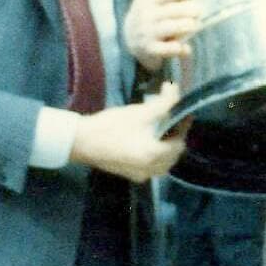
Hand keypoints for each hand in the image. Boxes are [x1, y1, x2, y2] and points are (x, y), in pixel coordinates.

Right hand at [69, 82, 186, 181]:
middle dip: (175, 137)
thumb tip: (176, 89)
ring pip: (164, 163)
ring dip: (167, 147)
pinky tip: (148, 142)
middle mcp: (152, 170)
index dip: (183, 127)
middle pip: (174, 155)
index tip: (183, 112)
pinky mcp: (132, 175)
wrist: (82, 142)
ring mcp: (142, 175)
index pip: (180, 142)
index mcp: (155, 155)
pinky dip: (156, 156)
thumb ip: (164, 102)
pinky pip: (152, 167)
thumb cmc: (111, 126)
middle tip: (172, 119)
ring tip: (161, 130)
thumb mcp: (140, 112)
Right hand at [124, 0, 200, 71]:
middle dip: (189, 9)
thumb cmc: (148, 8)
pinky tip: (186, 48)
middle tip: (199, 10)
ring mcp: (147, 31)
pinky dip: (178, 49)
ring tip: (194, 24)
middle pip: (172, 9)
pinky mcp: (150, 49)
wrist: (130, 38)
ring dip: (186, 26)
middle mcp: (145, 12)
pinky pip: (167, 48)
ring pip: (171, 27)